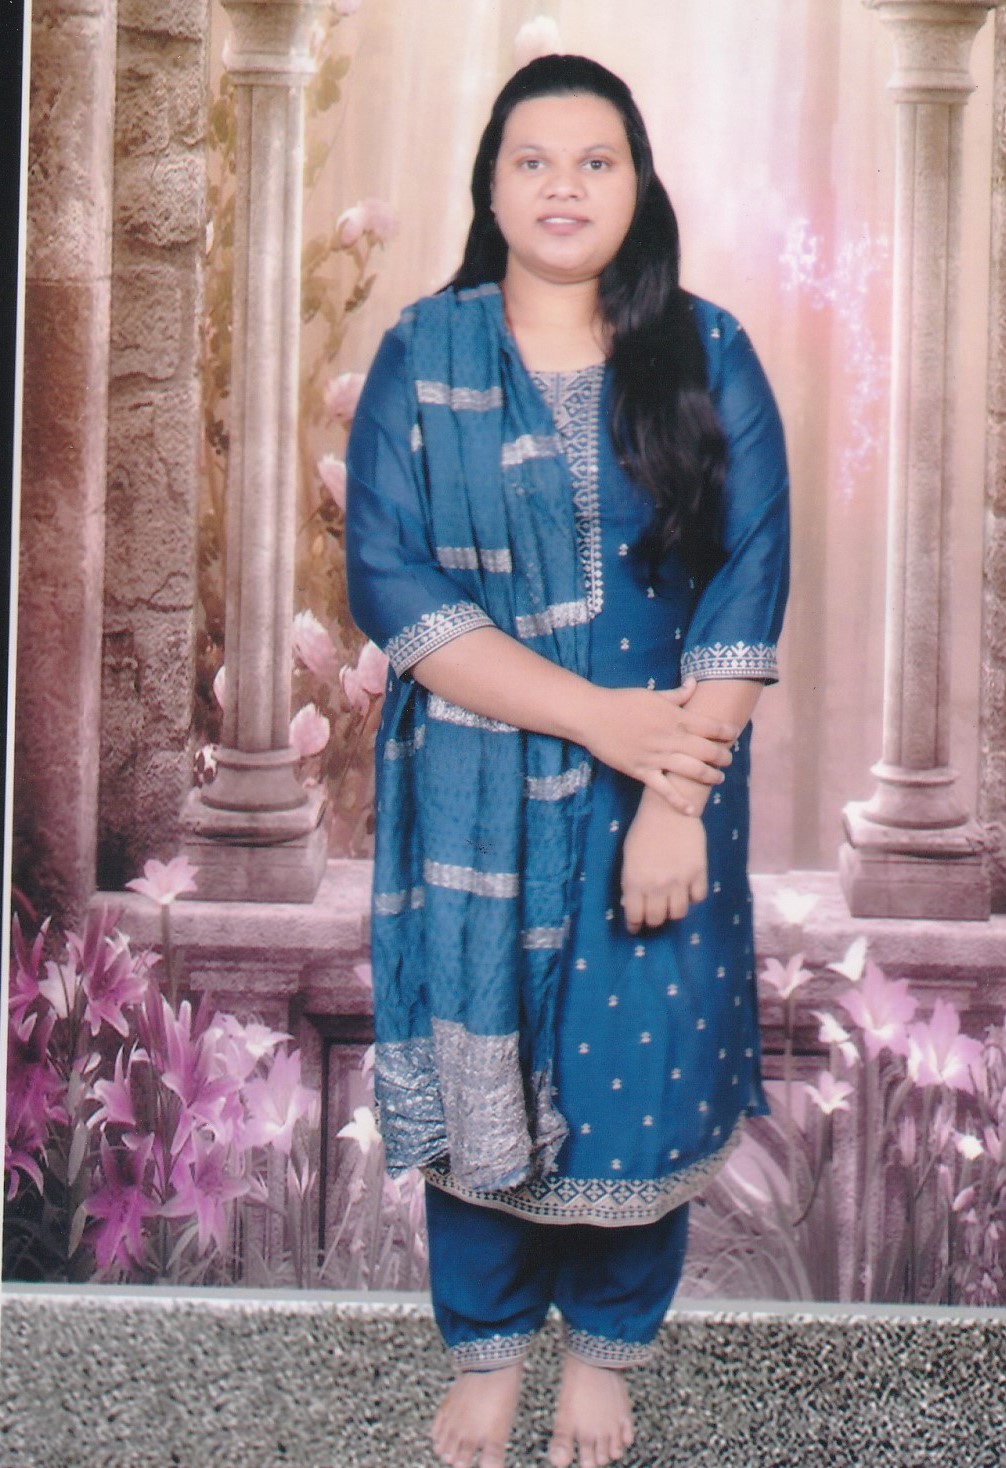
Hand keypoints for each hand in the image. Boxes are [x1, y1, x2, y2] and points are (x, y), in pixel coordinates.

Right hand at [582, 678, 737, 812]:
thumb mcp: (652, 694)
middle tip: (728, 760)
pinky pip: (663, 789)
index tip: (734, 735)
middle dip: (722, 757)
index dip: (727, 732)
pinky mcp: (641, 770)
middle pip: (706, 751)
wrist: (592, 716)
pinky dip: (678, 801)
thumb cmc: (622, 701)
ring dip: (710, 776)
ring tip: (718, 779)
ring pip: (692, 770)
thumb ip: (677, 694)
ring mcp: (656, 756)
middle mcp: (669, 738)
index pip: (710, 726)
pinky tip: (691, 810)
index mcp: (674, 717)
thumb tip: (695, 683)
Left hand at [620, 794, 707, 931]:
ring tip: (671, 904)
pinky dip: (692, 898)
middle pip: (657, 919)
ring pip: (678, 914)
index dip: (634, 925)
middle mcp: (657, 885)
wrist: (668, 810)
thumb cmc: (643, 831)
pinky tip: (687, 891)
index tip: (636, 927)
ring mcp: (679, 881)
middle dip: (653, 920)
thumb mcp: (628, 857)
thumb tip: (630, 903)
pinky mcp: (698, 873)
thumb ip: (630, 882)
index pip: (635, 916)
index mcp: (635, 881)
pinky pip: (698, 898)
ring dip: (673, 911)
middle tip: (654, 915)